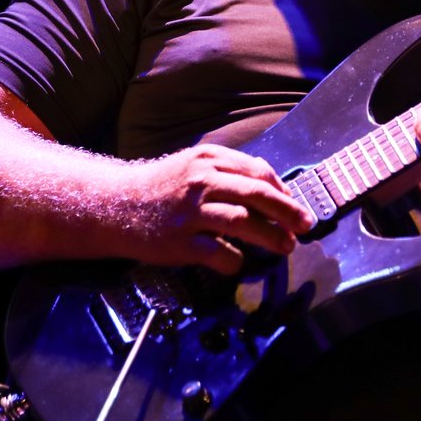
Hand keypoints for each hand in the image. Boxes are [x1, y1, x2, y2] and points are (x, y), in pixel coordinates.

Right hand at [121, 143, 314, 273]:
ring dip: (271, 237)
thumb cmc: (161, 189)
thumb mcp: (193, 166)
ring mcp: (190, 211)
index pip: (258, 172)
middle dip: (288, 212)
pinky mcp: (180, 241)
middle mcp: (201, 180)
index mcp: (208, 158)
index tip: (296, 207)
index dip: (283, 191)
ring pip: (243, 222)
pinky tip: (238, 262)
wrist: (114, 205)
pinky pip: (219, 252)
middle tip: (306, 226)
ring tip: (286, 246)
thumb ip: (228, 173)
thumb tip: (273, 191)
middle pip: (257, 194)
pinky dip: (235, 260)